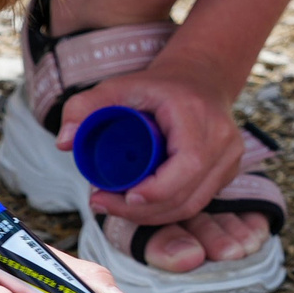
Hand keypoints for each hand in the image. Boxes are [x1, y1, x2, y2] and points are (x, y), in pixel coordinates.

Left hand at [56, 57, 247, 231]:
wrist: (201, 77)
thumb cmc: (158, 84)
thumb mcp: (120, 86)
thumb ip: (85, 105)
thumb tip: (64, 141)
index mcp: (198, 117)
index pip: (187, 166)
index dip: (156, 191)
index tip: (121, 196)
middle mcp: (222, 139)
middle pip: (187, 194)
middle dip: (142, 210)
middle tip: (103, 203)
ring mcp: (230, 158)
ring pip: (193, 204)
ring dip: (153, 215)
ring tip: (115, 205)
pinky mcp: (227, 171)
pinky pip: (198, 202)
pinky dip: (168, 211)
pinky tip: (141, 208)